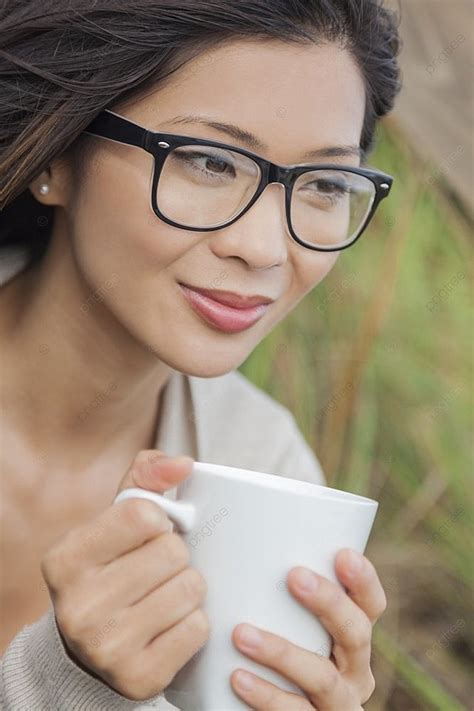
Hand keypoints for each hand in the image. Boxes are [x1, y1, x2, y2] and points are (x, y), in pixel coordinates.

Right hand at [41, 450, 209, 700]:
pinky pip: (197, 628)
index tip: (148, 535)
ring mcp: (105, 647)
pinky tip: (167, 626)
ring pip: (190, 588)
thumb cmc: (112, 569)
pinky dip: (192, 623)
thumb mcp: (115, 520)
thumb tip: (184, 463)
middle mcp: (77, 606)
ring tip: (161, 596)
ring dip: (187, 588)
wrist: (92, 649)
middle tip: (156, 571)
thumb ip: (146, 479)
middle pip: (172, 552)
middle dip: (175, 556)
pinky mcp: (138, 678)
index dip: (159, 521)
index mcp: (65, 558)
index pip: (143, 515)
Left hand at [230, 549, 386, 709]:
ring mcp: (337, 705)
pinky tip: (238, 677)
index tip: (343, 555)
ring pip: (323, 678)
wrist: (283, 709)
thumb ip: (278, 592)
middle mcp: (355, 672)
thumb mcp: (292, 625)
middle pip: (355, 634)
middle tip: (294, 576)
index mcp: (354, 638)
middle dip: (329, 602)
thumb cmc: (280, 648)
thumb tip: (231, 535)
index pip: (372, 605)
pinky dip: (266, 695)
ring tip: (241, 634)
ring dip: (282, 652)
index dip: (364, 580)